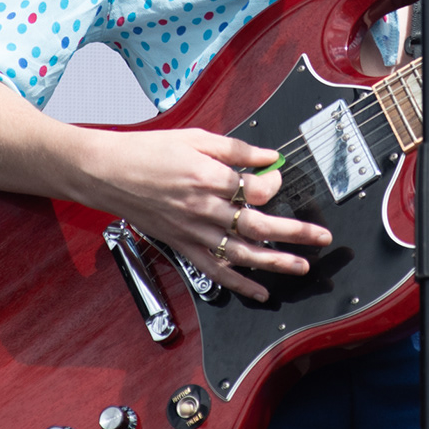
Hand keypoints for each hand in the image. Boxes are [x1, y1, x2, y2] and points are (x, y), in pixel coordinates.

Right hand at [82, 128, 331, 302]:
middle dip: (294, 233)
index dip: (275, 185)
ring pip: (241, 254)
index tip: (279, 179)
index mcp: (209, 176)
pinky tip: (259, 291)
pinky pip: (215, 270)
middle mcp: (204, 208)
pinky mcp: (182, 245)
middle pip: (258, 226)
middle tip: (321, 237)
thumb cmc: (149, 151)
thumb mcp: (196, 137)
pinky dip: (239, 284)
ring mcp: (193, 231)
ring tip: (301, 266)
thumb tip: (269, 156)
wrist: (107, 172)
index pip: (256, 189)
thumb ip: (236, 149)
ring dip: (275, 262)